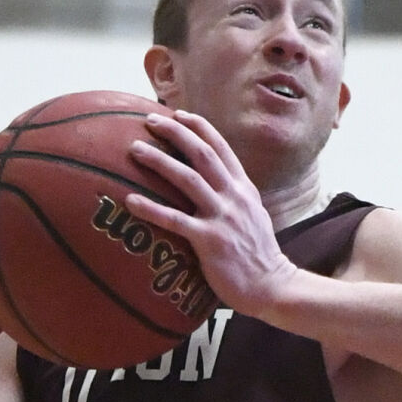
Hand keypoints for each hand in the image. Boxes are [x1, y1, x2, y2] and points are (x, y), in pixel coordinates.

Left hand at [123, 109, 297, 314]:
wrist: (272, 286)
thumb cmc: (257, 254)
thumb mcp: (252, 215)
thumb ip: (234, 196)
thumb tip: (214, 183)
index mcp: (244, 189)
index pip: (221, 147)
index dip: (199, 127)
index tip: (177, 114)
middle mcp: (234, 196)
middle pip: (202, 154)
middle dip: (175, 133)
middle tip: (150, 121)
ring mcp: (223, 217)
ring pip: (187, 179)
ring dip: (159, 161)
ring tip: (134, 149)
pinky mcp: (210, 240)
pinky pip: (174, 220)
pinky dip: (151, 208)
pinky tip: (130, 200)